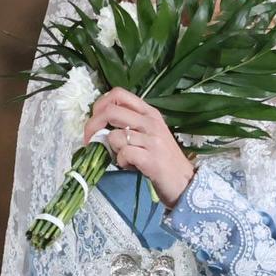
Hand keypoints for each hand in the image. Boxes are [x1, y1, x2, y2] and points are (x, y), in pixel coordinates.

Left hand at [83, 89, 195, 205]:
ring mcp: (152, 140)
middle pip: (111, 111)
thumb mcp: (150, 134)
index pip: (118, 94)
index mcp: (149, 112)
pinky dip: (121, 162)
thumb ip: (130, 124)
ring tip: (121, 157)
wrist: (185, 181)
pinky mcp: (151, 159)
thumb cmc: (164, 159)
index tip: (94, 122)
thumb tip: (100, 125)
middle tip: (90, 141)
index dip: (99, 105)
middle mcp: (151, 122)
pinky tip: (129, 165)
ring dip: (111, 149)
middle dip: (92, 127)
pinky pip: (124, 154)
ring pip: (115, 135)